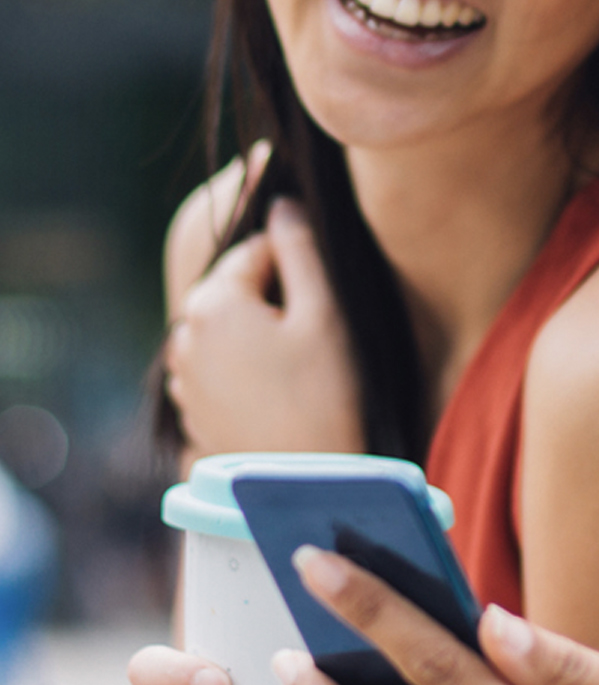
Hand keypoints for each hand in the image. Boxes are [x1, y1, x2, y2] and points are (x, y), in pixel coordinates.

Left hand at [165, 198, 364, 455]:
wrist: (307, 482)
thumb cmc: (327, 394)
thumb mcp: (325, 313)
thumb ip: (302, 249)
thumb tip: (284, 202)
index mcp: (214, 301)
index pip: (259, 250)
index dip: (301, 265)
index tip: (329, 299)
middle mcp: (184, 333)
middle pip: (237, 288)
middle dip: (275, 297)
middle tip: (320, 335)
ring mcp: (183, 375)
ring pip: (227, 327)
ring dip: (260, 332)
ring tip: (303, 367)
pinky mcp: (192, 407)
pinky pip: (220, 365)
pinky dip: (247, 366)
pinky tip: (281, 392)